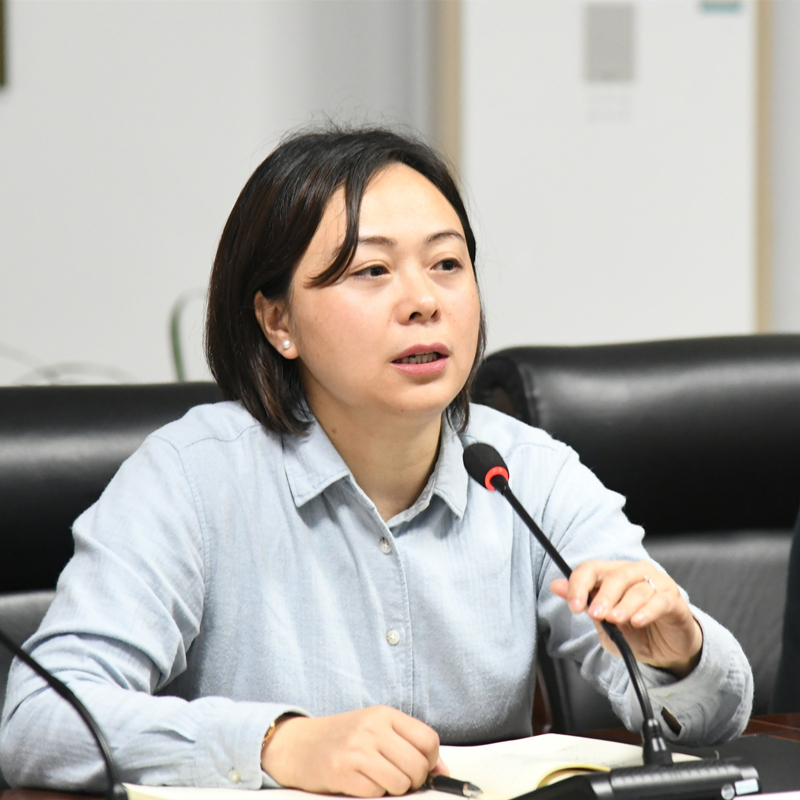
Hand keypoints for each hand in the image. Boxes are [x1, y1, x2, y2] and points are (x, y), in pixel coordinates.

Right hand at [260, 706, 447, 796]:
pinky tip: (361, 783)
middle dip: (414, 781)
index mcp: (384, 714)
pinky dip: (373, 794)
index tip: (424, 768)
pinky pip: (376, 793)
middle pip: (417, 765)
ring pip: (401, 783)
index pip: (428, 739)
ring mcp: (357, 749)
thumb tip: (442, 770)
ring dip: (394, 790)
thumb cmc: (342, 738)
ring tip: (379, 781)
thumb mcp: (375, 729)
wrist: (298, 745)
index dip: (431, 760)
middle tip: (400, 780)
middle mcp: (372, 728)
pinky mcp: (343, 771)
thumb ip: (407, 743)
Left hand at [550, 560, 702, 677]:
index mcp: (613, 574)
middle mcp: (635, 573)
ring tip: (615, 619)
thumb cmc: (633, 632)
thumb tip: (555, 585)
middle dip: (603, 596)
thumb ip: (583, 602)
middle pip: (615, 576)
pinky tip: (637, 620)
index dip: (579, 585)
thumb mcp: (603, 621)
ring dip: (624, 605)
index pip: (591, 569)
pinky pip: (660, 601)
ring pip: (638, 589)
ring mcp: (657, 584)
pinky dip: (647, 611)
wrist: (665, 651)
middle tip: (595, 614)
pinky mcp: (674, 600)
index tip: (574, 606)